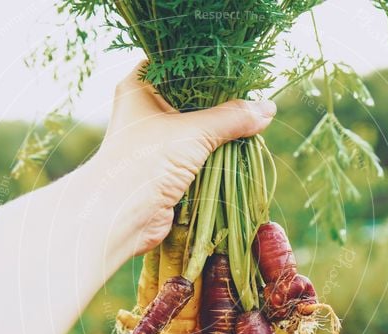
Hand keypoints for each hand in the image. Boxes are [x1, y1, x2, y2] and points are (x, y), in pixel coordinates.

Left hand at [90, 62, 275, 259]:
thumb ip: (232, 118)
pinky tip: (239, 149)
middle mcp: (145, 110)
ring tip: (252, 122)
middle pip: (193, 98)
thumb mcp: (194, 132)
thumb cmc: (146, 161)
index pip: (179, 63)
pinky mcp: (165, 167)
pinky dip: (216, 155)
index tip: (241, 68)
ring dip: (221, 132)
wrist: (119, 215)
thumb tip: (268, 109)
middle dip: (222, 103)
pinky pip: (197, 154)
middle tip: (253, 98)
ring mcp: (155, 140)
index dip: (210, 65)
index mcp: (140, 87)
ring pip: (197, 128)